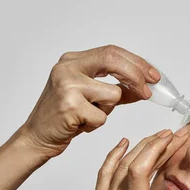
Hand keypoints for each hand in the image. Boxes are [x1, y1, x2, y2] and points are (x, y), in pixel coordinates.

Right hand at [16, 45, 161, 159]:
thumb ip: (117, 89)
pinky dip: (96, 124)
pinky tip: (79, 125)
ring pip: (112, 94)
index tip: (153, 75)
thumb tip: (146, 87)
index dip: (136, 63)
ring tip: (88, 116)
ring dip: (107, 111)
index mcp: (72, 60)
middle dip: (136, 76)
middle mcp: (67, 68)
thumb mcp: (91, 97)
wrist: (36, 137)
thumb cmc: (64, 117)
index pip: (112, 52)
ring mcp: (66, 85)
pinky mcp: (69, 106)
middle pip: (113, 61)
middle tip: (148, 92)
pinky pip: (102, 116)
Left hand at [87, 129, 189, 189]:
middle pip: (132, 162)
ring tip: (157, 136)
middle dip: (154, 143)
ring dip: (138, 146)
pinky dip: (114, 156)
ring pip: (118, 165)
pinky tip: (123, 145)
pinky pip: (104, 173)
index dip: (156, 149)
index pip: (140, 171)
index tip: (172, 138)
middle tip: (173, 134)